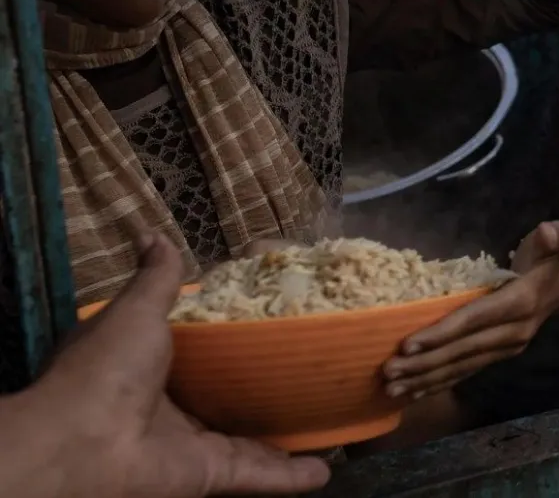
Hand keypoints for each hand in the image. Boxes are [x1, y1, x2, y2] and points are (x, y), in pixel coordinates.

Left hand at [2, 234, 329, 497]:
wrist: (85, 443)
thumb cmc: (108, 368)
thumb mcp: (136, 311)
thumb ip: (156, 279)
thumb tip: (153, 232)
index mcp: (147, 369)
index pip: (195, 354)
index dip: (227, 341)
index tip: (265, 322)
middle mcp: (169, 411)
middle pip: (226, 401)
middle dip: (261, 393)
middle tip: (305, 372)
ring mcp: (191, 446)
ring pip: (248, 442)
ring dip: (284, 439)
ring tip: (325, 422)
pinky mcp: (210, 475)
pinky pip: (257, 474)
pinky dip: (289, 477)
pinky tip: (324, 471)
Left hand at [382, 221, 558, 398]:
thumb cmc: (550, 258)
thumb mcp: (557, 240)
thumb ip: (555, 236)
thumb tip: (548, 233)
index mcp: (520, 303)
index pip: (474, 320)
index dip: (442, 333)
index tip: (407, 346)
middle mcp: (513, 333)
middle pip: (462, 351)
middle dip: (424, 364)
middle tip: (387, 372)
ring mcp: (506, 349)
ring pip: (461, 368)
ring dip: (425, 380)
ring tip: (392, 388)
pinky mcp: (498, 356)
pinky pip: (466, 372)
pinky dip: (439, 384)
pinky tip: (414, 394)